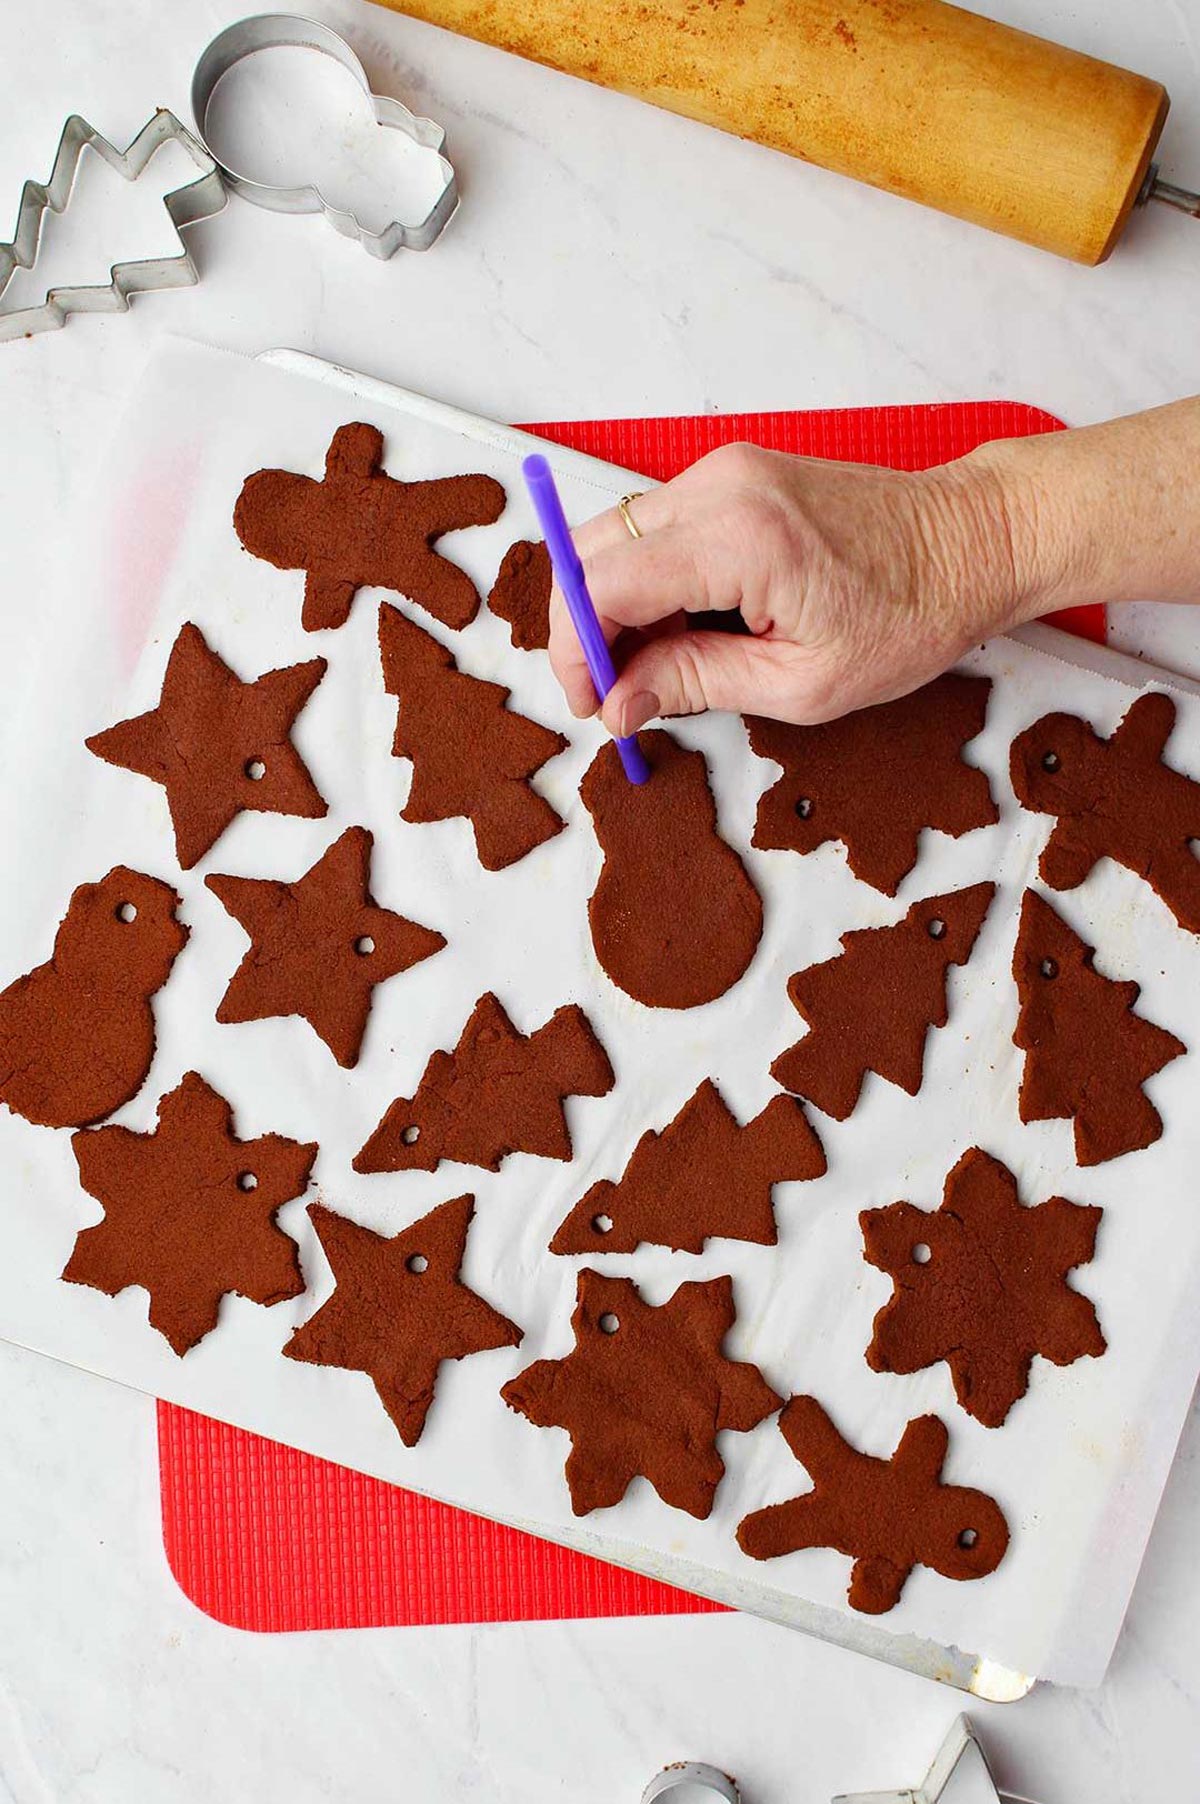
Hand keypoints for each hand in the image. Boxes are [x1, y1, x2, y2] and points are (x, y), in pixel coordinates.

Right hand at [548, 441, 1027, 732]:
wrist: (970, 541)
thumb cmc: (910, 612)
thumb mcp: (800, 684)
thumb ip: (695, 684)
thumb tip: (620, 701)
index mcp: (739, 540)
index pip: (602, 583)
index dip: (579, 650)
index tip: (593, 700)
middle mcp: (721, 487)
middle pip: (593, 550)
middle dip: (585, 626)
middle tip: (613, 689)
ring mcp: (725, 471)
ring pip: (618, 536)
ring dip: (618, 604)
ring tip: (662, 662)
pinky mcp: (734, 474)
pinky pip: (657, 526)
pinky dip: (651, 579)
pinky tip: (689, 625)